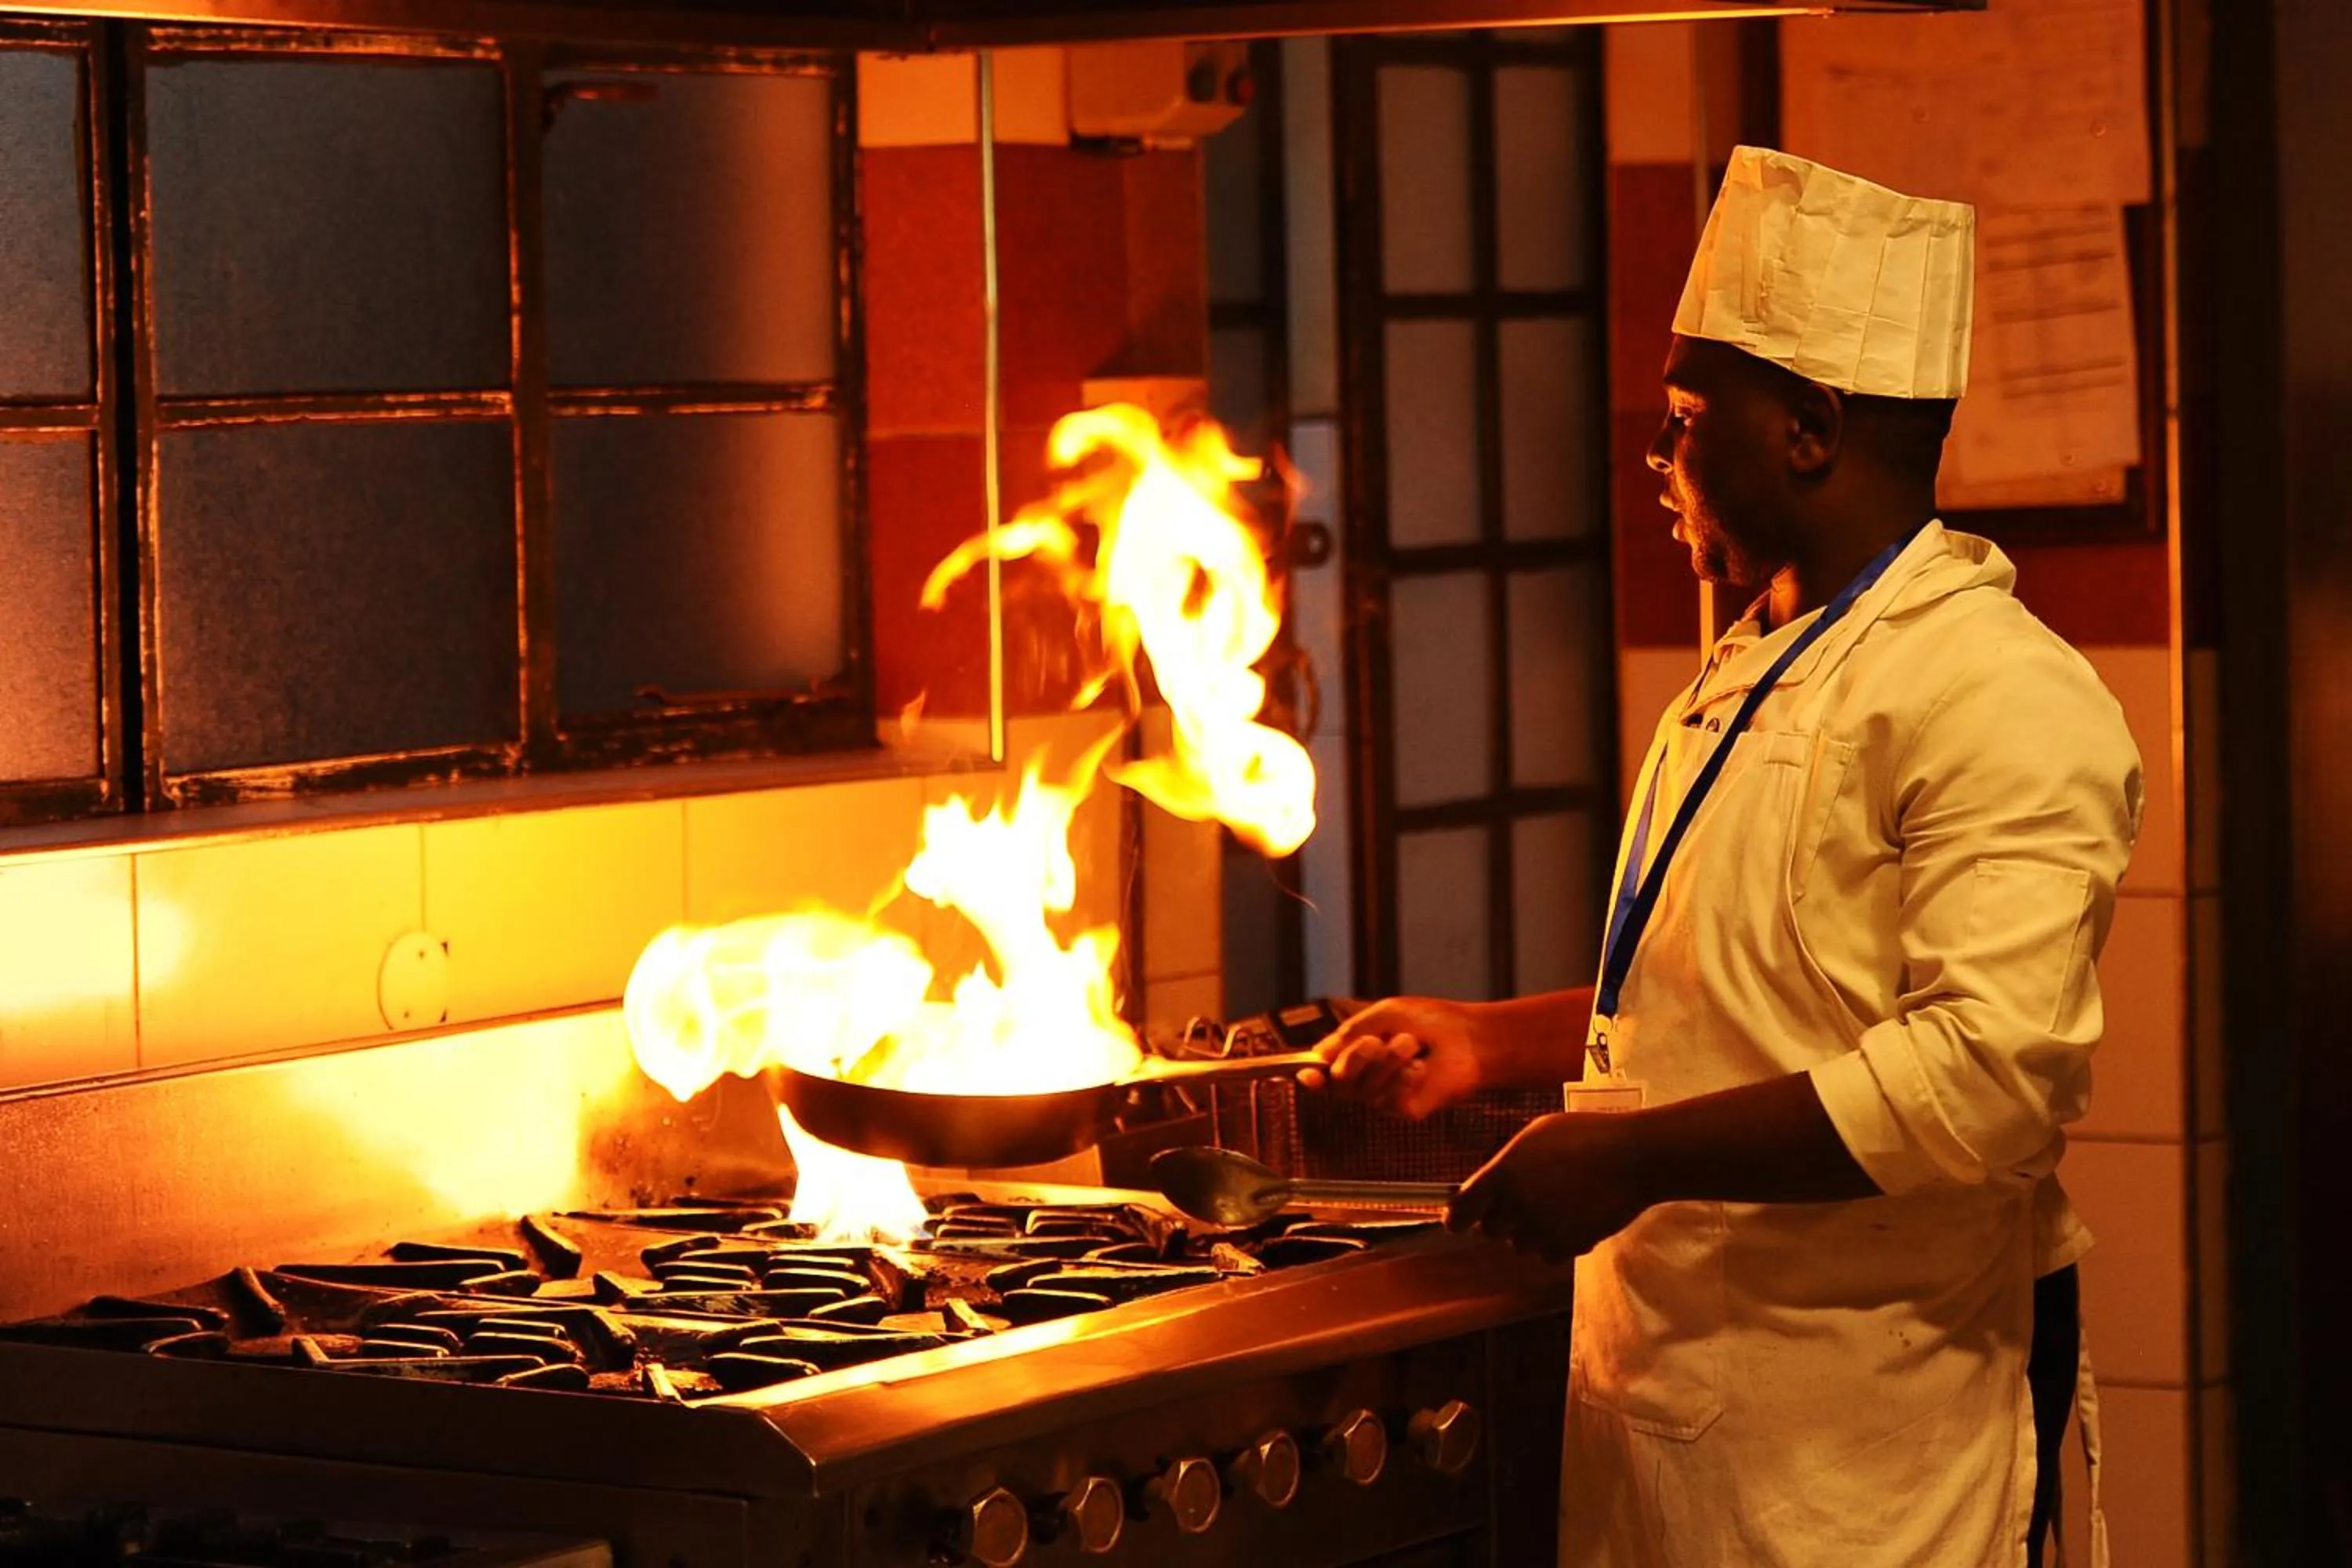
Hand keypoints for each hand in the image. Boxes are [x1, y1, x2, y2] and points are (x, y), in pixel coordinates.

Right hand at [1297, 995, 1483, 1120]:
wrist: (1471, 1037)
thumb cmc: (1430, 1021)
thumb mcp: (1384, 1015)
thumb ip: (1349, 1032)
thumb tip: (1317, 1055)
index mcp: (1356, 1054)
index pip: (1324, 1070)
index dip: (1311, 1075)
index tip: (1307, 1073)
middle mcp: (1366, 1079)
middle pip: (1337, 1083)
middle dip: (1353, 1059)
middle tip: (1374, 1042)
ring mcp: (1384, 1097)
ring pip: (1364, 1090)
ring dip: (1386, 1062)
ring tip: (1411, 1043)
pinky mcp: (1405, 1110)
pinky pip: (1389, 1100)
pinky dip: (1403, 1079)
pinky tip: (1421, 1067)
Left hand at [1445, 1112, 1650, 1263]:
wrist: (1632, 1157)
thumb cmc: (1586, 1136)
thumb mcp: (1536, 1136)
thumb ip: (1507, 1164)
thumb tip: (1489, 1185)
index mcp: (1502, 1174)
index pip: (1460, 1211)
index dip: (1458, 1218)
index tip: (1460, 1220)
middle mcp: (1516, 1206)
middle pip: (1491, 1231)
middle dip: (1504, 1219)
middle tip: (1529, 1201)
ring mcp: (1541, 1229)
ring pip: (1521, 1245)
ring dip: (1533, 1232)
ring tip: (1560, 1205)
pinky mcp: (1568, 1246)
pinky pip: (1550, 1255)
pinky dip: (1560, 1243)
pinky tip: (1577, 1219)